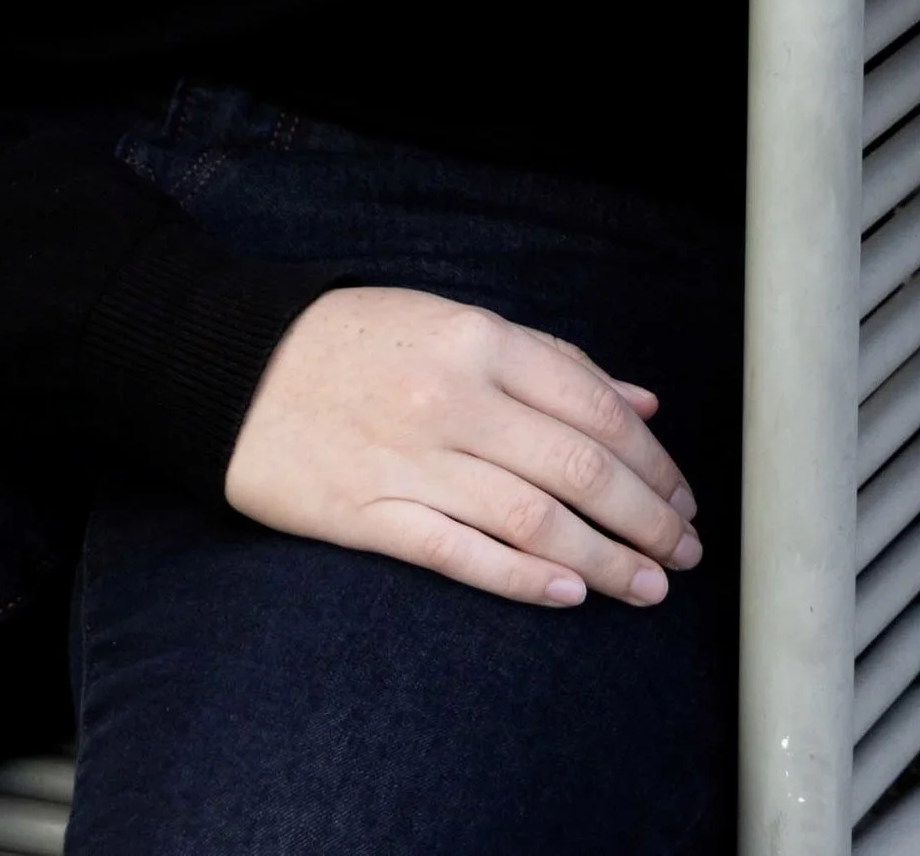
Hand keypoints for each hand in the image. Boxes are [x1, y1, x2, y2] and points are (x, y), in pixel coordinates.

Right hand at [223, 284, 700, 607]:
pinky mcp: (370, 515)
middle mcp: (453, 398)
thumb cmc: (354, 343)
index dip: (651, 459)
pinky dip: (522, 579)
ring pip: (533, 519)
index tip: (684, 496)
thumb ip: (550, 362)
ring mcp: (412, 460)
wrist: (235, 368)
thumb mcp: (453, 324)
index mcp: (478, 340)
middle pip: (577, 467)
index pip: (594, 405)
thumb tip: (641, 403)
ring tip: (648, 587)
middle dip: (645, 516)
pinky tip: (569, 596)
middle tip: (684, 552)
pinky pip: (460, 554)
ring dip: (604, 560)